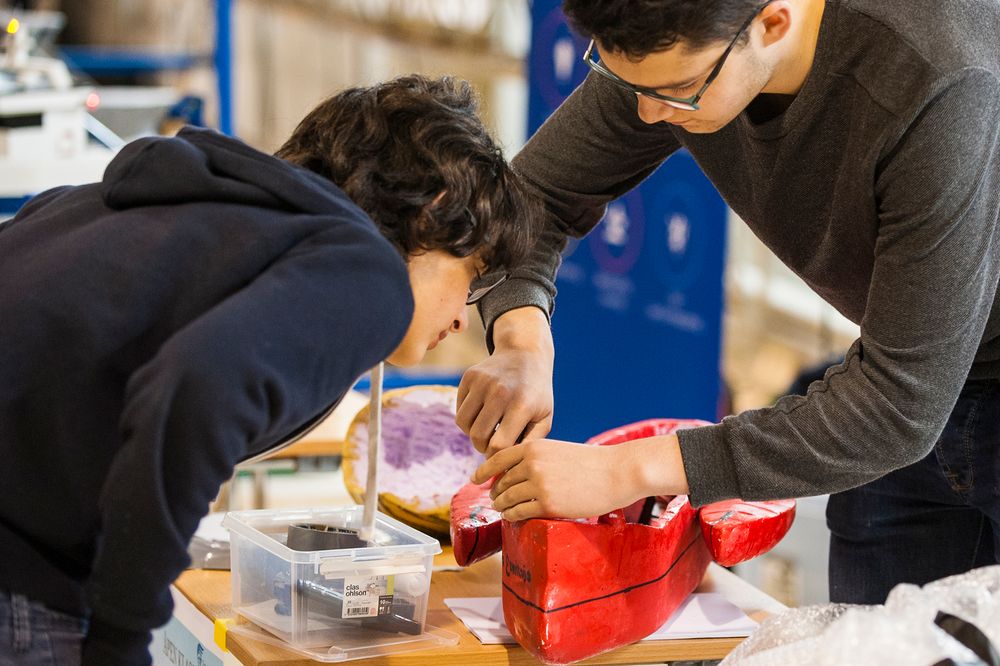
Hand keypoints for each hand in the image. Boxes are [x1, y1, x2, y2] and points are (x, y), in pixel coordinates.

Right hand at [457, 307, 553, 455]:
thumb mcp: (544, 417)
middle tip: (492, 446)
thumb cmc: (537, 393)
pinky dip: (468, 418)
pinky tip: (482, 415)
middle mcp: (500, 392)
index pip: (498, 446)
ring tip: (487, 432)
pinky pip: (459, 410)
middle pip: (478, 437)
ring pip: (464, 424)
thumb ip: (529, 443)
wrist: (525, 354)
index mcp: (521, 405)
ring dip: (473, 434)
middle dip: (483, 448)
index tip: (501, 461)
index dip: (497, 459)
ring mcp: (482, 382)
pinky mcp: (469, 376)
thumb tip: (508, 468)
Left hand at [471, 435, 689, 520]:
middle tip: (495, 500)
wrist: (616, 472)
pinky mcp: (547, 505)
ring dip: (501, 506)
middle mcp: (531, 464)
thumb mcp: (558, 450)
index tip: (475, 480)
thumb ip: (535, 458)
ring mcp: (538, 485)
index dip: (483, 471)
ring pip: (507, 499)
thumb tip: (514, 473)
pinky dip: (512, 516)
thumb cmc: (591, 462)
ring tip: (502, 510)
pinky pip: (519, 513)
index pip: (497, 458)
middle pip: (501, 482)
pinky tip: (513, 517)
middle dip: (496, 492)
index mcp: (533, 447)